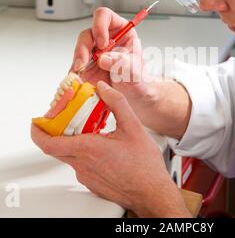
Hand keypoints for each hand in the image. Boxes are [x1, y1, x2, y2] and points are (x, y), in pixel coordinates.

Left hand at [31, 81, 190, 216]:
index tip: (37, 122)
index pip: (49, 143)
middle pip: (56, 148)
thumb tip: (103, 88)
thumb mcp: (133, 127)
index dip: (38, 132)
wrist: (151, 192)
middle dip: (56, 132)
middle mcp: (83, 165)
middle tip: (67, 119)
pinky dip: (83, 153)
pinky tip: (101, 148)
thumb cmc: (144, 165)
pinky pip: (80, 165)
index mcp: (90, 149)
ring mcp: (86, 176)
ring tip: (92, 131)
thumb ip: (117, 103)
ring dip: (73, 142)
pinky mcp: (92, 183)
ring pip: (70, 156)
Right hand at [71, 7, 150, 101]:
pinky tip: (78, 82)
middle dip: (83, 49)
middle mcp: (104, 39)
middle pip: (87, 35)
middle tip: (85, 63)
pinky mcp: (85, 66)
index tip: (102, 44)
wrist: (134, 94)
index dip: (100, 26)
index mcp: (120, 31)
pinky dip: (75, 75)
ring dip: (77, 63)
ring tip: (81, 76)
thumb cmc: (137, 78)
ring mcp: (93, 53)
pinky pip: (75, 67)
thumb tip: (103, 58)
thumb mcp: (135, 71)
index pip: (105, 16)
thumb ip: (122, 63)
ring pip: (79, 51)